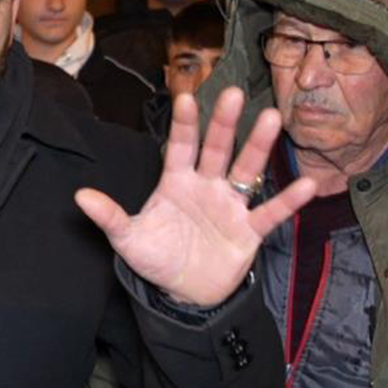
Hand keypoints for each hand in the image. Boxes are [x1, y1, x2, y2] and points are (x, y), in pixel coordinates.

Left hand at [76, 87, 315, 306]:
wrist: (184, 294)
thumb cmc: (157, 258)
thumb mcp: (128, 239)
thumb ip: (110, 216)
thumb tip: (80, 196)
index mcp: (176, 182)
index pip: (180, 146)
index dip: (184, 124)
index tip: (186, 97)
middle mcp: (206, 185)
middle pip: (218, 149)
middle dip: (225, 123)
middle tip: (233, 93)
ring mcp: (230, 205)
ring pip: (247, 170)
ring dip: (259, 146)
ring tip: (272, 119)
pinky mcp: (248, 230)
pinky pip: (271, 213)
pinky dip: (288, 201)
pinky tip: (307, 185)